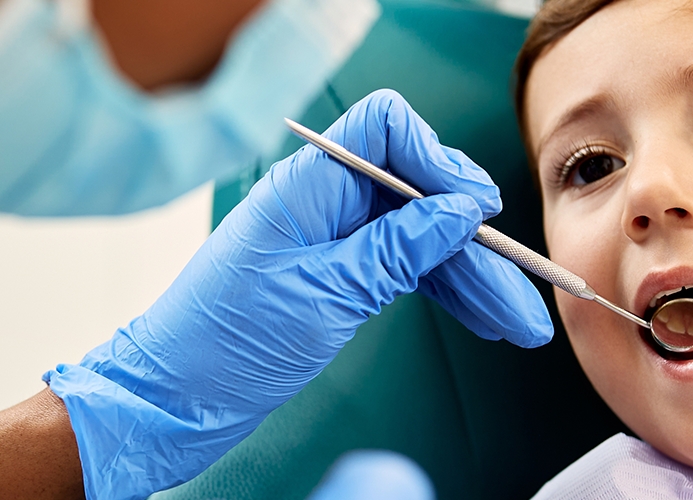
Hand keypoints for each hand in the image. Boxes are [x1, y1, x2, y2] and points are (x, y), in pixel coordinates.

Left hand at [42, 89, 551, 498]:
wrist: (172, 401)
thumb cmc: (222, 346)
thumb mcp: (324, 296)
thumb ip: (397, 250)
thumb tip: (458, 212)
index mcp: (305, 187)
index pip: (385, 129)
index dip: (437, 160)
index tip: (476, 209)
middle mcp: (319, 204)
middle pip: (415, 193)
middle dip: (472, 238)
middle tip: (520, 285)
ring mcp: (328, 242)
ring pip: (417, 239)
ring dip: (469, 277)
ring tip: (517, 322)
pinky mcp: (332, 279)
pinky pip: (401, 269)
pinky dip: (441, 291)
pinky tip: (480, 314)